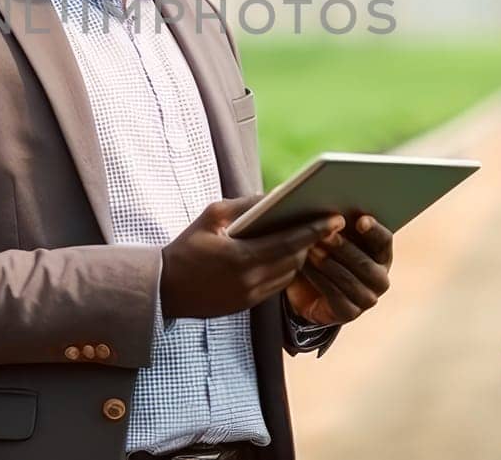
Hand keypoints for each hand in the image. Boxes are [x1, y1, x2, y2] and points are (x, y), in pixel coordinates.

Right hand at [161, 196, 344, 318]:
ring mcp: (251, 296)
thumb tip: (274, 196)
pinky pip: (278, 285)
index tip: (335, 219)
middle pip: (295, 259)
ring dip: (301, 256)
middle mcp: (250, 280)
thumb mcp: (211, 217)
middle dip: (312, 242)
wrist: (165, 288)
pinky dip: (286, 268)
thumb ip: (243, 206)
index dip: (315, 230)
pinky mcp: (248, 304)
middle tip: (328, 224)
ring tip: (311, 238)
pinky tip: (288, 254)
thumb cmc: (186, 247)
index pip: (289, 243)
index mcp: (241, 257)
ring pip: (290, 274)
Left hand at [284, 214, 392, 325]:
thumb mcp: (333, 238)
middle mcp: (380, 278)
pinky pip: (335, 296)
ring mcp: (367, 298)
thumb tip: (327, 207)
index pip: (384, 241)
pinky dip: (319, 280)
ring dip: (328, 264)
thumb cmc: (325, 255)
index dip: (374, 231)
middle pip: (365, 262)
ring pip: (350, 280)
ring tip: (310, 250)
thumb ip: (336, 225)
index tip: (360, 220)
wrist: (308, 290)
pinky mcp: (350, 313)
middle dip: (343, 247)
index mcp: (381, 255)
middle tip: (324, 234)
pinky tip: (304, 268)